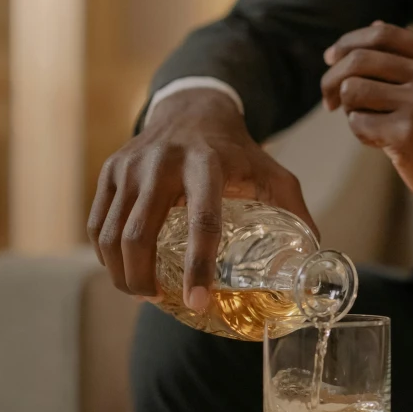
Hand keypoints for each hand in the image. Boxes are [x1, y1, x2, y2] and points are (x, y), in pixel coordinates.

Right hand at [87, 88, 316, 308]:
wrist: (194, 109)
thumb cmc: (238, 151)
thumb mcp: (273, 174)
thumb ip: (295, 213)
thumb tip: (315, 260)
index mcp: (208, 164)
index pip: (202, 221)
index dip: (199, 267)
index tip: (197, 302)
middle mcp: (163, 162)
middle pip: (140, 235)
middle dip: (144, 279)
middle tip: (161, 302)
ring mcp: (130, 165)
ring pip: (111, 233)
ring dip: (122, 273)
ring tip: (142, 293)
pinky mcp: (111, 170)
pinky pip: (97, 222)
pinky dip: (105, 254)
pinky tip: (123, 270)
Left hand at [320, 22, 412, 238]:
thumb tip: (372, 25)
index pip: (382, 34)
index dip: (348, 43)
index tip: (332, 59)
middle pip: (359, 59)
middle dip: (332, 79)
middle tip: (328, 100)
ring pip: (353, 90)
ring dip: (348, 109)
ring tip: (366, 123)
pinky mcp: (406, 135)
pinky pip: (358, 123)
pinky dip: (360, 133)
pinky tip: (379, 142)